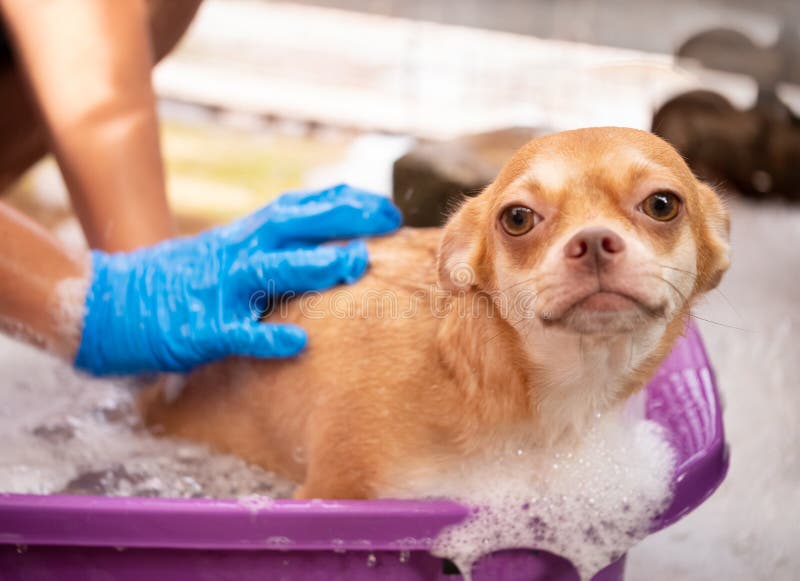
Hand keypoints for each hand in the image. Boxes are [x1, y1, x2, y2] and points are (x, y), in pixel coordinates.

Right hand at [74, 184, 401, 374]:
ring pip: (271, 269)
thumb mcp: (227, 251)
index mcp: (243, 235)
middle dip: (342, 220)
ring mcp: (217, 288)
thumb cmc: (181, 280)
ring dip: (314, 264)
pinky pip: (236, 332)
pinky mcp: (199, 327)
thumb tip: (324, 243)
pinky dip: (267, 336)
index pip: (300, 208)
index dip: (344, 204)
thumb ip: (270, 246)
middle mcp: (235, 252)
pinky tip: (299, 344)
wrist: (111, 305)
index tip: (385, 207)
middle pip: (293, 225)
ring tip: (356, 263)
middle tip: (387, 223)